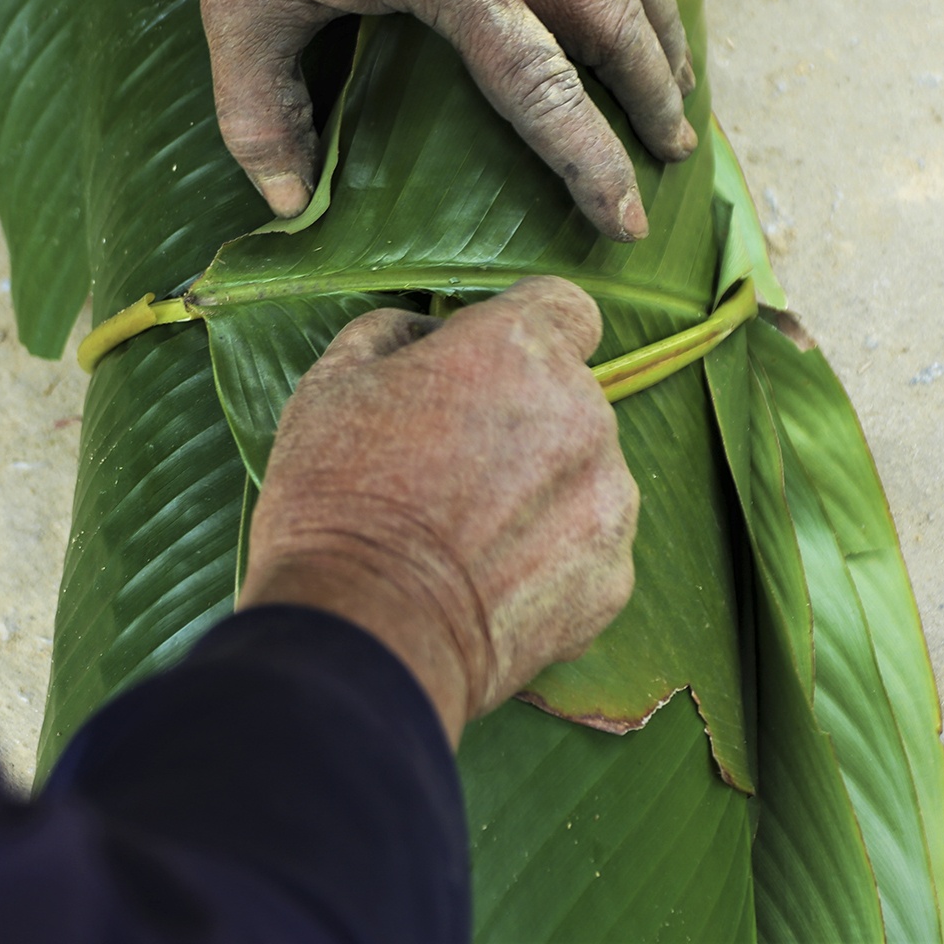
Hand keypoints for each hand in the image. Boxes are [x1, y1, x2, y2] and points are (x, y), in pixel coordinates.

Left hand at [168, 0, 696, 241]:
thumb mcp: (241, 17)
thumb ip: (260, 120)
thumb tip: (289, 209)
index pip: (545, 92)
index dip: (593, 163)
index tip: (628, 219)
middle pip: (618, 28)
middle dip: (655, 100)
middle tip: (671, 150)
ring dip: (667, 26)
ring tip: (680, 81)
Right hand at [237, 277, 638, 745]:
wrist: (364, 638)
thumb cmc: (334, 501)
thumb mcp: (330, 384)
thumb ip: (392, 334)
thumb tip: (423, 334)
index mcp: (519, 347)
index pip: (565, 306)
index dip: (523, 331)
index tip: (484, 369)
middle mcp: (585, 412)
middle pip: (570, 396)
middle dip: (522, 419)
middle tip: (449, 467)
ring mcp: (610, 501)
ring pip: (585, 474)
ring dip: (541, 491)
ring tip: (465, 538)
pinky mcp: (614, 580)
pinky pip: (588, 550)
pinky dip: (551, 562)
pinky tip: (487, 585)